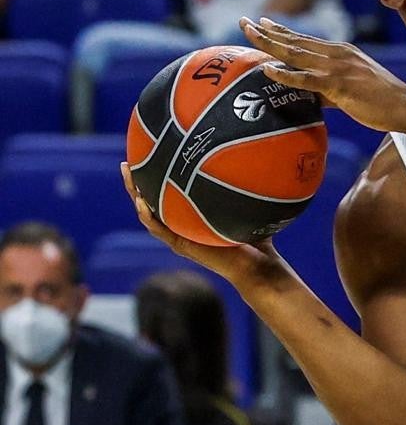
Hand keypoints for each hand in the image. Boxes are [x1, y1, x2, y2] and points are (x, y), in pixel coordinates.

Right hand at [120, 163, 291, 287]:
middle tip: (127, 163)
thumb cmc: (258, 239)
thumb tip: (254, 161)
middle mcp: (182, 228)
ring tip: (128, 175)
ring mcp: (180, 238)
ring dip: (136, 195)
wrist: (259, 267)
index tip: (147, 157)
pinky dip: (148, 217)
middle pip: (151, 203)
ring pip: (148, 215)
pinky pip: (160, 231)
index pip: (167, 196)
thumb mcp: (246, 208)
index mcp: (191, 219)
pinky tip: (141, 202)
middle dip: (137, 183)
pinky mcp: (183, 247)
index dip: (155, 180)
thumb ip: (243, 189)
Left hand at [240, 17, 405, 135]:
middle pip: (295, 41)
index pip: (305, 39)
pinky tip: (268, 68)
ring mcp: (337, 68)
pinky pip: (307, 79)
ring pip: (296, 54)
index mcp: (341, 51)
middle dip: (267, 31)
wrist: (404, 106)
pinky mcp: (339, 85)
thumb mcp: (351, 88)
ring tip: (249, 35)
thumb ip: (327, 88)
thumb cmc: (381, 100)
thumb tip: (309, 94)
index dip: (282, 30)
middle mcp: (337, 54)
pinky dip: (286, 74)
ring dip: (270, 44)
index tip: (262, 22)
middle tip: (244, 22)